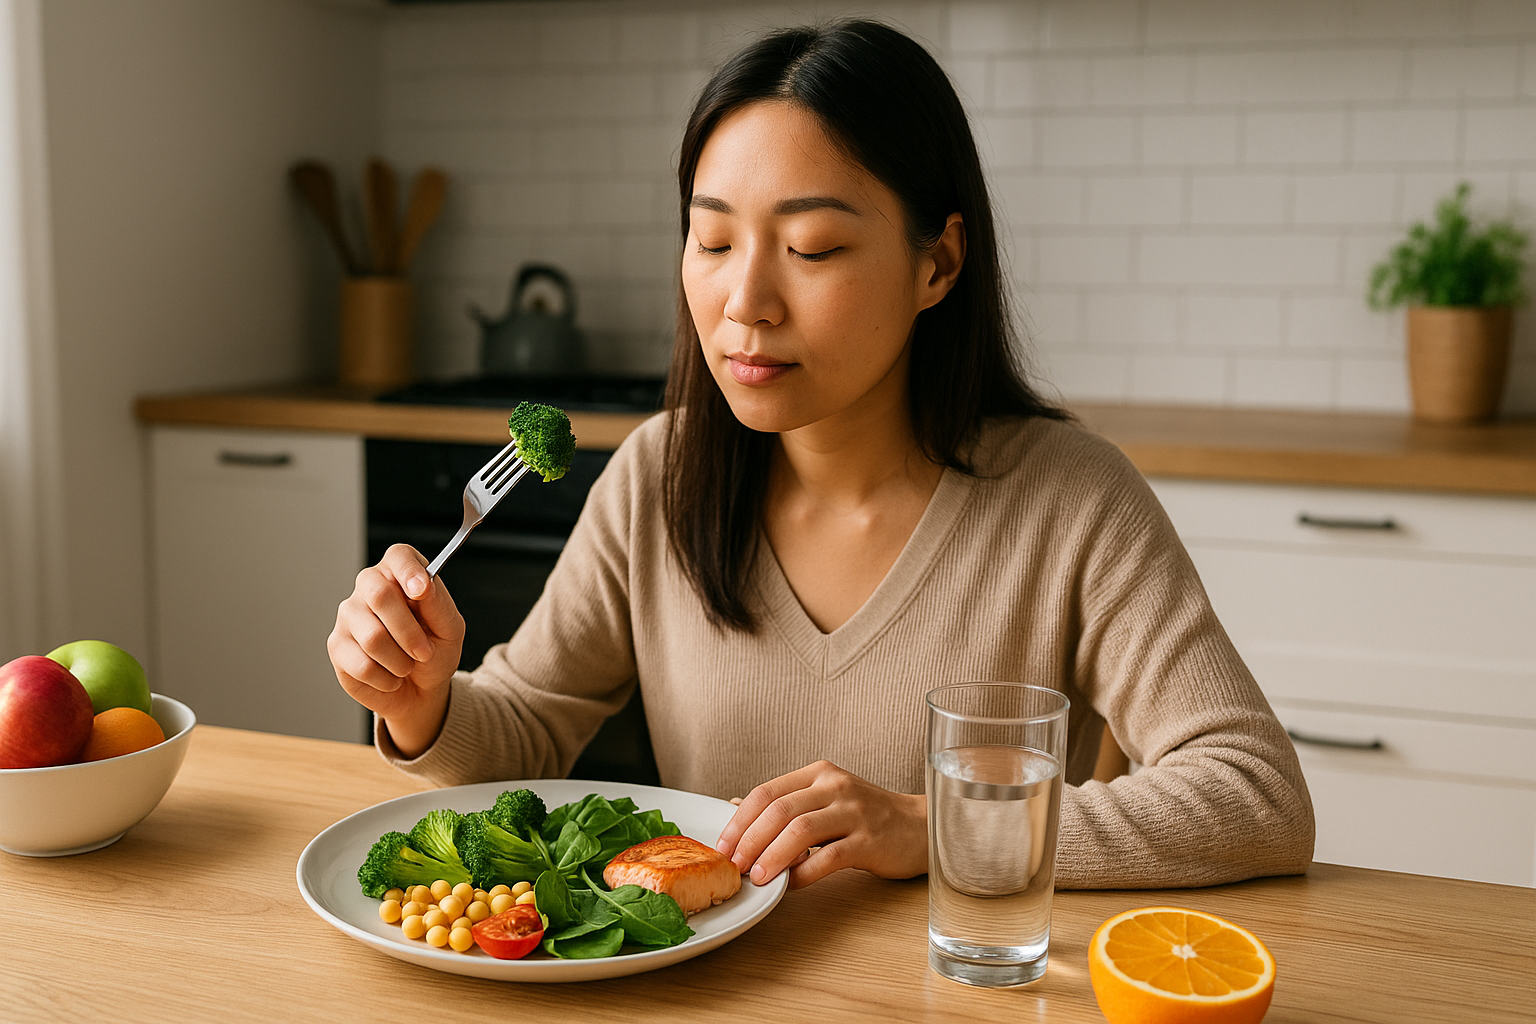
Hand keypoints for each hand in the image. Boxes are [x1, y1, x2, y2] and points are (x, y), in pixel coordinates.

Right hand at [327, 544, 464, 756]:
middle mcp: (370, 587)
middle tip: (425, 652)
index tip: (421, 591)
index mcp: (401, 574)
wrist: (421, 688)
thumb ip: (438, 604)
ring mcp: (349, 614)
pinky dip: (386, 678)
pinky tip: (390, 676)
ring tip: (407, 665)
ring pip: (372, 637)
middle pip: (380, 594)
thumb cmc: (435, 651)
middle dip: (408, 631)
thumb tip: (423, 585)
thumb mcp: (449, 629)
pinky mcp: (337, 645)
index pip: (399, 556)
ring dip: (400, 661)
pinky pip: (362, 664)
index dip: (409, 571)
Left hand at [715, 760, 926, 888]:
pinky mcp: (870, 840)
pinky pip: (828, 857)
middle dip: (749, 841)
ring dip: (772, 857)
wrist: (920, 827)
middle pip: (779, 810)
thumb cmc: (868, 817)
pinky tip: (791, 885)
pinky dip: (804, 873)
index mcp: (818, 774)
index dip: (739, 821)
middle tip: (734, 866)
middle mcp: (835, 786)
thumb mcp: (825, 800)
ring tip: (758, 878)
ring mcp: (854, 812)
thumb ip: (785, 803)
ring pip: (801, 830)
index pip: (766, 792)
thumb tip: (734, 806)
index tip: (722, 847)